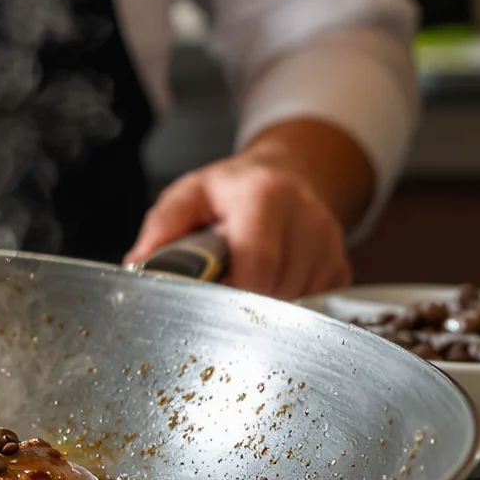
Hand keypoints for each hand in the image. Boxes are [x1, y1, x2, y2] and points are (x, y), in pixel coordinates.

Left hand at [126, 118, 374, 298]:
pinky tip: (272, 282)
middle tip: (221, 288)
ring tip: (246, 278)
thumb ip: (162, 227)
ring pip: (294, 302)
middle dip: (242, 298)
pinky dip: (288, 304)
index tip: (208, 299)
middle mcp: (305, 217)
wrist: (287, 174)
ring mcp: (329, 243)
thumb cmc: (233, 190)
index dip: (230, 289)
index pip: (256, 261)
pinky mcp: (341, 266)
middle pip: (275, 287)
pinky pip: (313, 304)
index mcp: (264, 195)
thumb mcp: (190, 193)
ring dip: (265, 303)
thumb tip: (138, 265)